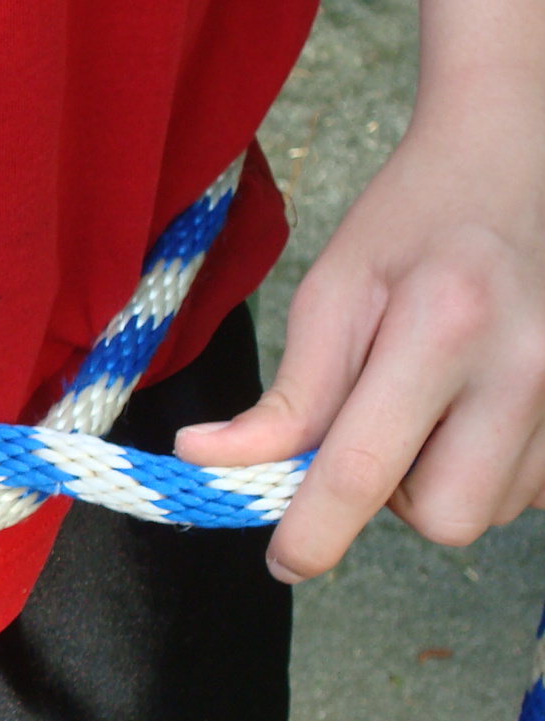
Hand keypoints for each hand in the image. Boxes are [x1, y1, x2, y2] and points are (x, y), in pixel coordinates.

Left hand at [176, 98, 544, 581]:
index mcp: (442, 328)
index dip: (315, 531)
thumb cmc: (413, 221)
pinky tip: (479, 407)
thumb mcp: (333, 290)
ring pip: (491, 509)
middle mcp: (527, 366)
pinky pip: (533, 489)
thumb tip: (207, 459)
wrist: (518, 159)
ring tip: (433, 402)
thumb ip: (287, 393)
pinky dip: (492, 468)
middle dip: (394, 499)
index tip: (283, 560)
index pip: (366, 468)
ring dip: (443, 480)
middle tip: (376, 432)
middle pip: (445, 516)